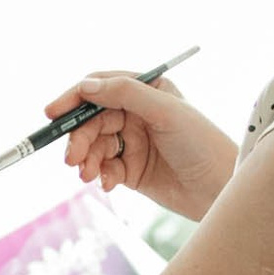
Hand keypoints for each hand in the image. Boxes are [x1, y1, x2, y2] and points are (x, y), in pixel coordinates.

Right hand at [51, 70, 238, 221]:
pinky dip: (100, 175)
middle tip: (72, 159)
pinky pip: (104, 168)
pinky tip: (108, 183)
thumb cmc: (202, 143)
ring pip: (94, 145)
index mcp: (146, 90)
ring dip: (86, 159)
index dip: (74, 98)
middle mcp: (136, 113)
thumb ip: (126, 94)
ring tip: (88, 175)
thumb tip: (86, 86)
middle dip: (79, 138)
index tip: (52, 113)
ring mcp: (132, 142)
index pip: (100, 87)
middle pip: (91, 120)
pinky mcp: (131, 170)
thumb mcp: (165, 111)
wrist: (221, 188)